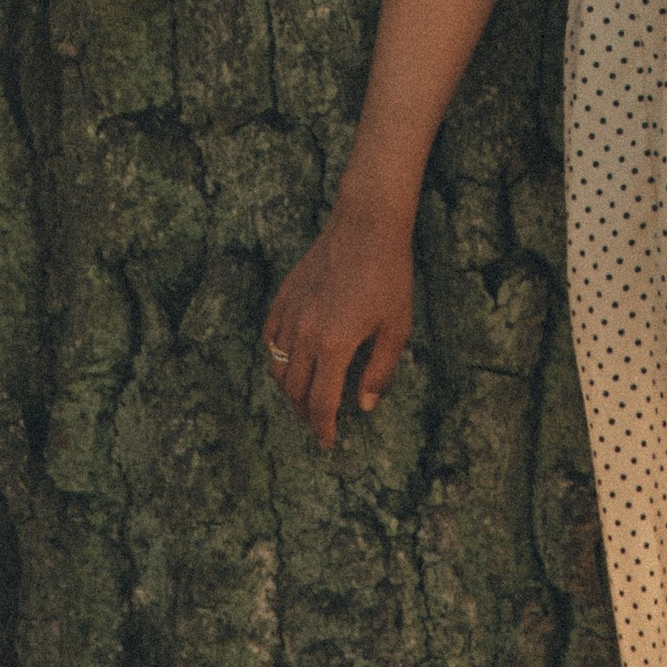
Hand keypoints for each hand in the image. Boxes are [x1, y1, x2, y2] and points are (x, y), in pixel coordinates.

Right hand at [260, 200, 415, 449]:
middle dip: (305, 413)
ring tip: (306, 395)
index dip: (323, 428)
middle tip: (318, 422)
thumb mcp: (397, 327)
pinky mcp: (283, 297)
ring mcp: (290, 314)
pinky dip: (277, 357)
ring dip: (289, 389)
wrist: (366, 225)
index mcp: (335, 344)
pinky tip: (293, 360)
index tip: (327, 442)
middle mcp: (305, 333)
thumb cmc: (389, 275)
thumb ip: (380, 371)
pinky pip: (270, 338)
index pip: (321, 403)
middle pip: (294, 391)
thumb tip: (363, 406)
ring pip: (277, 367)